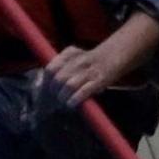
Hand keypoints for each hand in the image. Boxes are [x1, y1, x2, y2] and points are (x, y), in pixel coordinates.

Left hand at [42, 18, 157, 106]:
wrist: (113, 56)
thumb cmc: (89, 62)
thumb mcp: (73, 58)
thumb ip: (60, 67)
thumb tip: (45, 86)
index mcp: (69, 54)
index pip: (50, 69)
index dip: (45, 83)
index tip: (44, 92)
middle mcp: (77, 61)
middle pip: (58, 79)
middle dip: (54, 92)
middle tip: (55, 99)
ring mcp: (88, 70)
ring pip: (68, 85)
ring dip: (63, 97)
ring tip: (63, 102)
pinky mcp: (99, 80)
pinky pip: (83, 91)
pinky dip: (75, 99)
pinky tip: (71, 104)